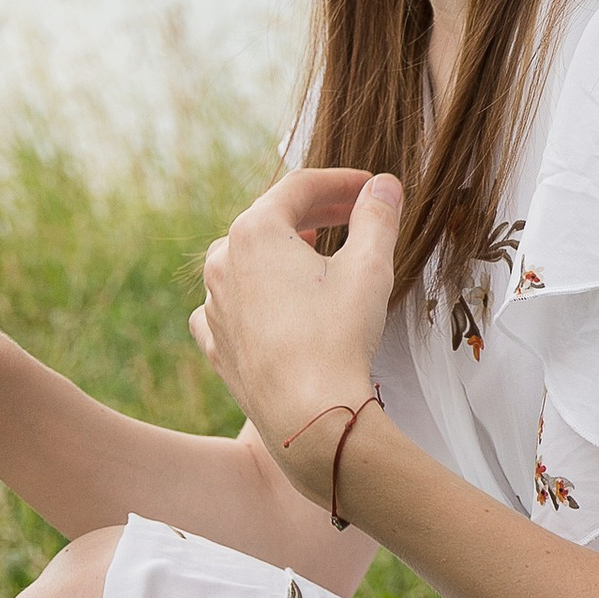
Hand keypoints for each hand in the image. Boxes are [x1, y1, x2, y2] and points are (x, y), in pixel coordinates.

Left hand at [192, 167, 401, 482]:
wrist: (308, 417)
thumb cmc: (338, 337)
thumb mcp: (370, 267)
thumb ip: (377, 216)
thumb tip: (384, 186)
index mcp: (254, 232)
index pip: (299, 187)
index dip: (341, 181)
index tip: (370, 187)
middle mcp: (222, 262)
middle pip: (270, 220)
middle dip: (315, 212)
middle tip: (353, 212)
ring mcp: (214, 305)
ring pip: (246, 261)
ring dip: (282, 252)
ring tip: (315, 254)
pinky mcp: (216, 343)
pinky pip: (231, 305)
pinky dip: (254, 295)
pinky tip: (274, 303)